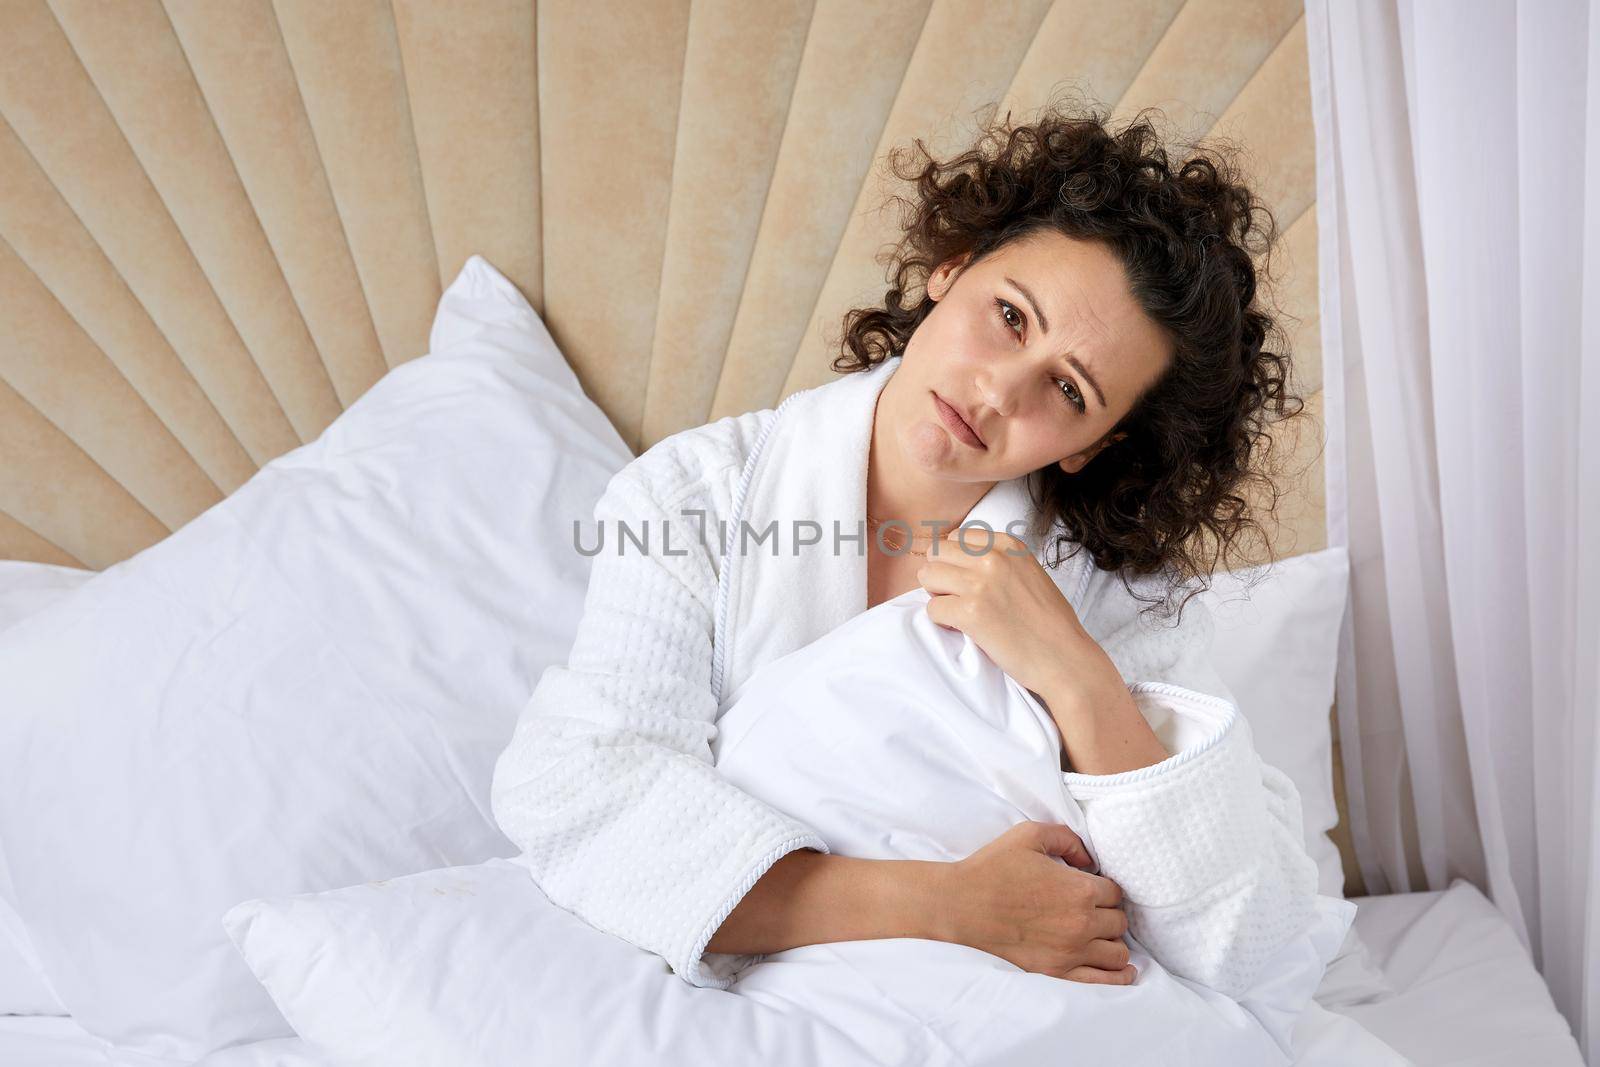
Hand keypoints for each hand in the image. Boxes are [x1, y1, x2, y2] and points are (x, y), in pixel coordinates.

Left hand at [917, 526, 1119, 700]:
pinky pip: (932, 609)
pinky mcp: (970, 612)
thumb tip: (958, 558)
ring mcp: (980, 583)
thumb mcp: (1028, 572)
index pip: (955, 538)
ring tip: (960, 612)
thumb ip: (997, 560)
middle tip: (959, 598)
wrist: (1064, 657)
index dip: (954, 562)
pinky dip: (943, 622)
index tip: (968, 581)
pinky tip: (965, 629)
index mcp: (1007, 545)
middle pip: (936, 553)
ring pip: (927, 576)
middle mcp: (992, 558)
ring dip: (938, 596)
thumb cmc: (1048, 622)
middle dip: (941, 576)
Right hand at [937, 821, 1136, 983]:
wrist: (960, 906)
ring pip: (1117, 953)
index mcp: (1078, 889)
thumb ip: (1067, 838)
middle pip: (1119, 922)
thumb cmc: (992, 868)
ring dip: (1112, 941)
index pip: (1115, 892)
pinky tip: (1123, 971)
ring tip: (1099, 935)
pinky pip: (1103, 981)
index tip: (1091, 888)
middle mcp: (1081, 923)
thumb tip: (1089, 859)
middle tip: (1092, 909)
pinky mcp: (1056, 972)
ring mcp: (1070, 952)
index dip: (1104, 888)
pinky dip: (1118, 976)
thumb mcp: (1029, 836)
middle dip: (1108, 912)